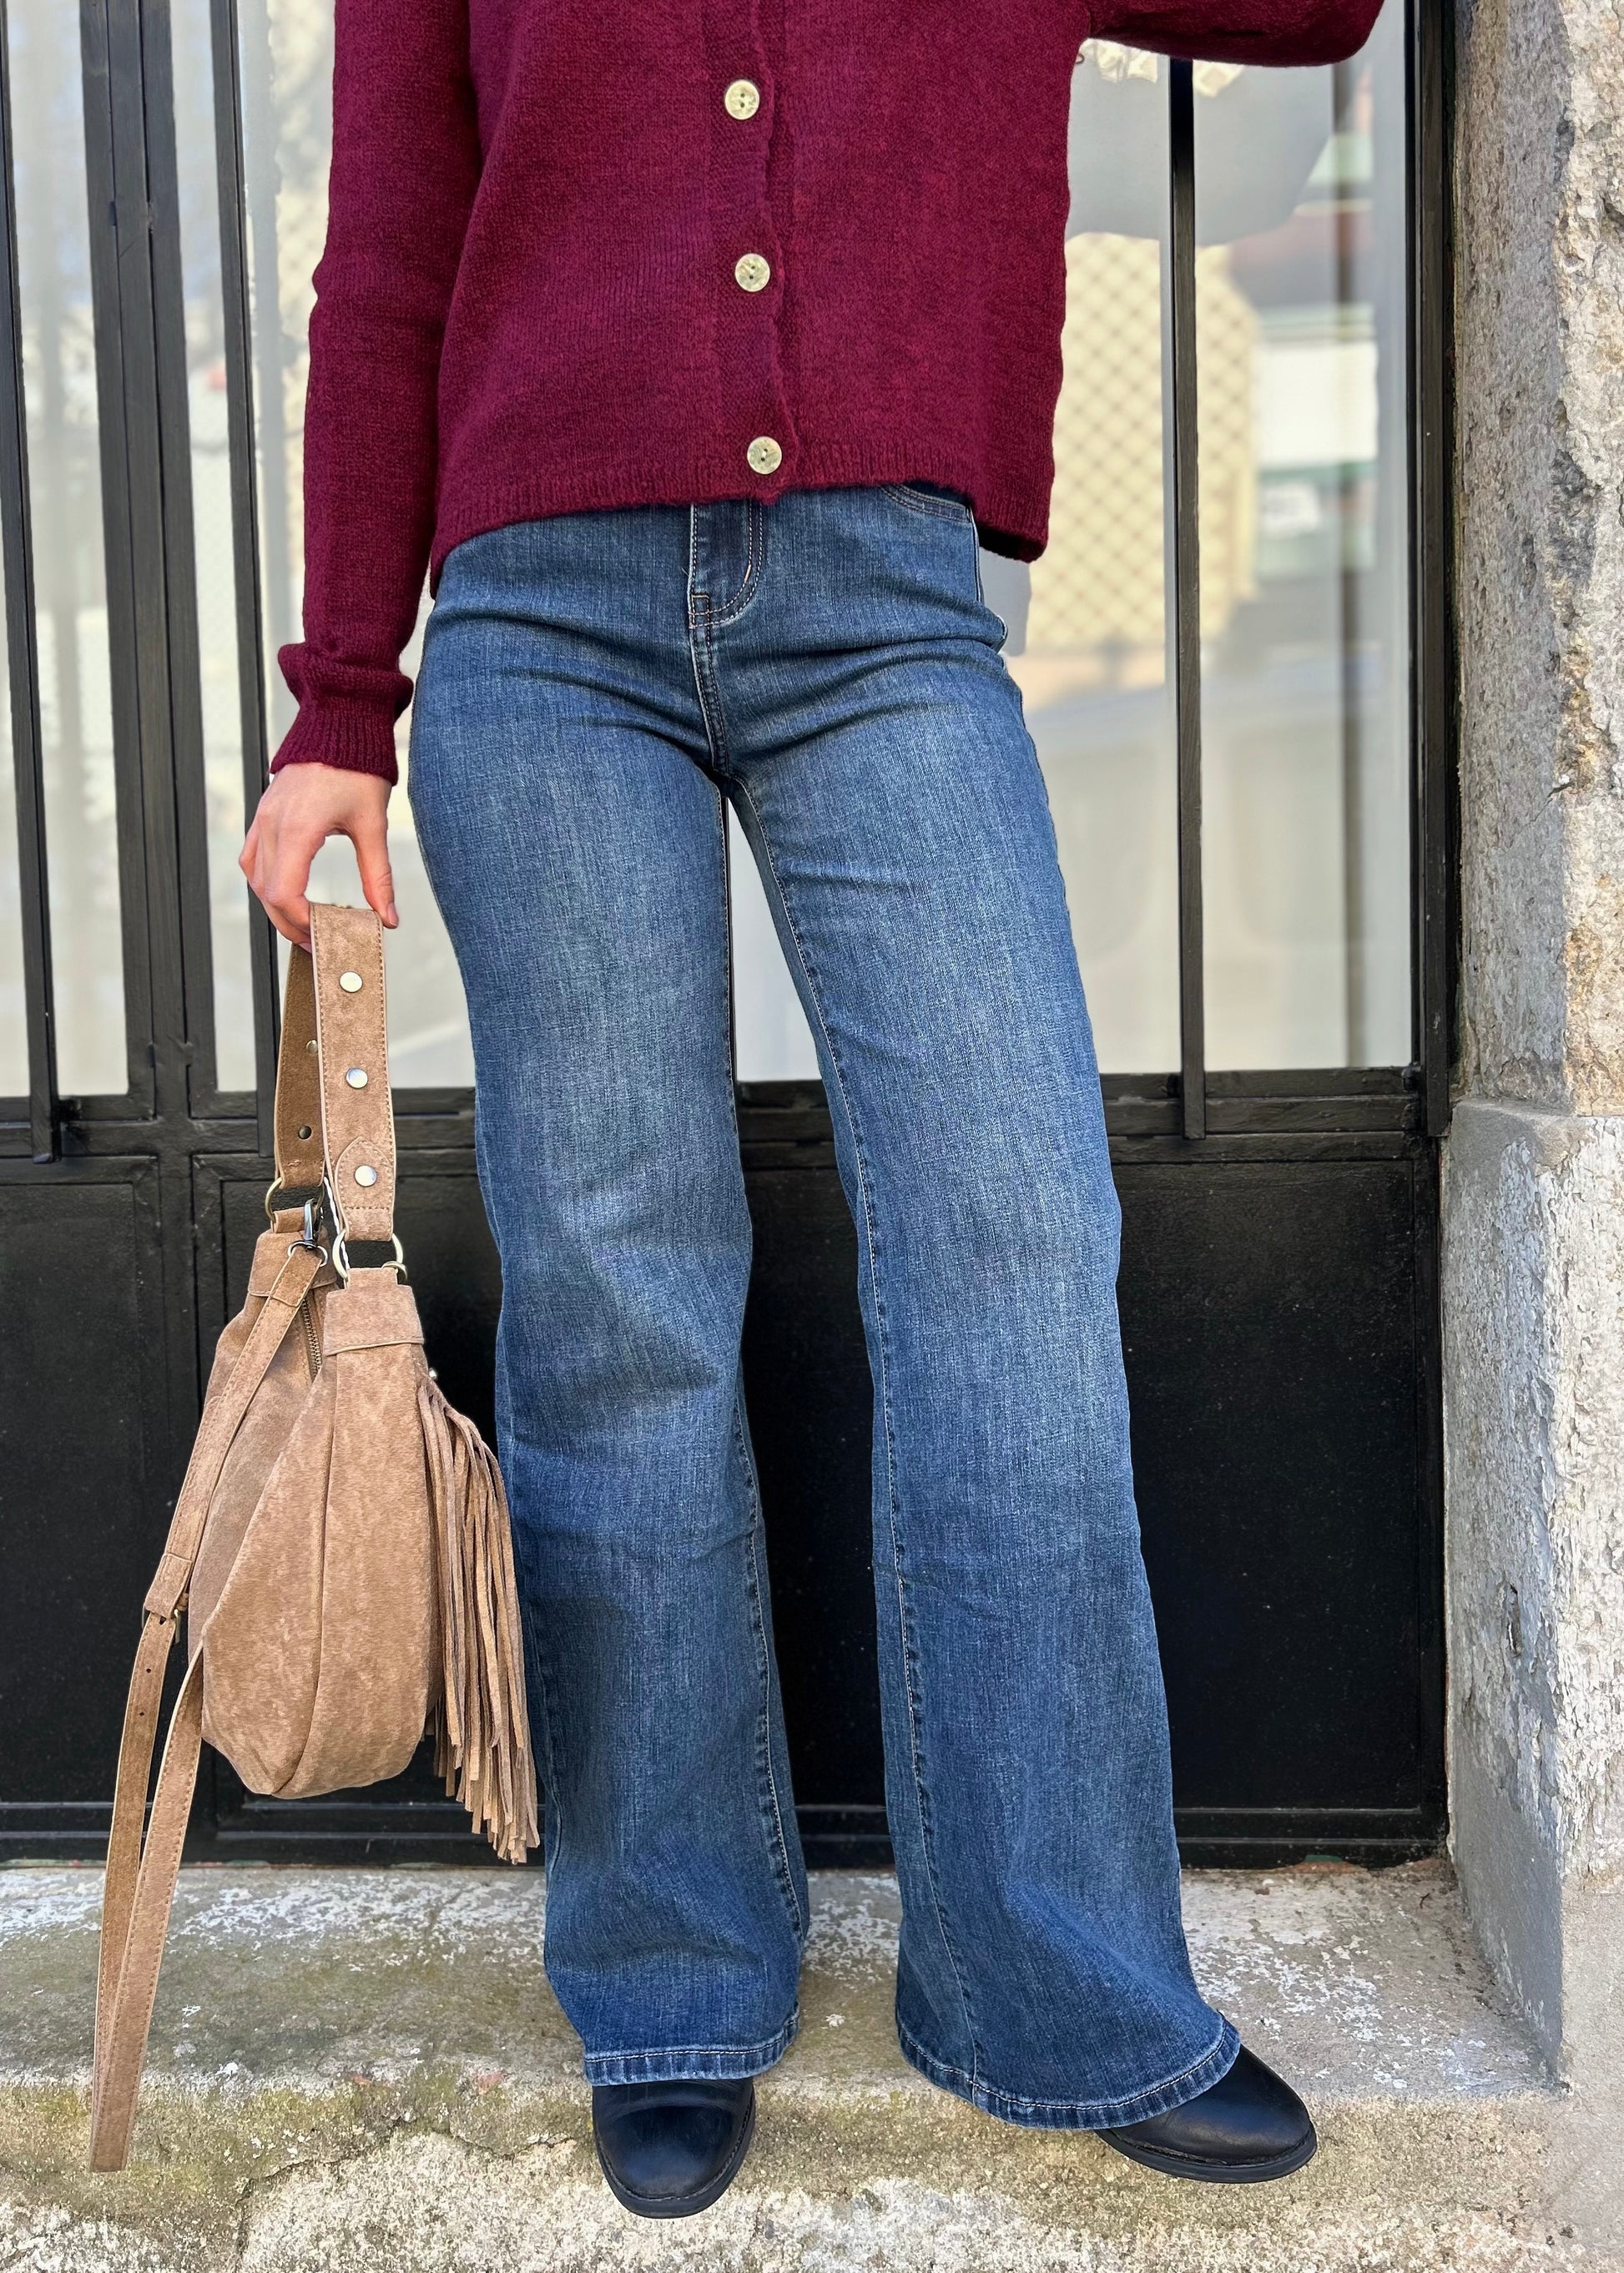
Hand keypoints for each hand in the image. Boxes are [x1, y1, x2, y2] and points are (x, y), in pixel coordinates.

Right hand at [241, 763, 398, 950]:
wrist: (339, 721)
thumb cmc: (357, 767)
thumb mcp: (374, 825)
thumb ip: (378, 877)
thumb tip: (388, 918)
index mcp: (297, 829)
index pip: (284, 893)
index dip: (301, 922)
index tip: (325, 935)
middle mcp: (272, 825)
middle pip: (266, 892)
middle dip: (290, 923)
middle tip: (318, 942)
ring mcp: (263, 817)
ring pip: (255, 877)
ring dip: (275, 906)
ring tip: (304, 924)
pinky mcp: (264, 812)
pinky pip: (252, 856)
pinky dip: (265, 880)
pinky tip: (286, 892)